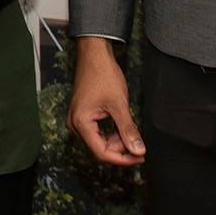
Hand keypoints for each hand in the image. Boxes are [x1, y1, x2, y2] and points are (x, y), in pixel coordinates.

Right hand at [68, 37, 143, 166]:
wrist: (94, 55)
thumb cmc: (103, 74)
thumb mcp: (119, 104)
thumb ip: (128, 130)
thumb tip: (138, 150)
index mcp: (81, 123)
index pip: (101, 153)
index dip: (122, 159)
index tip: (139, 158)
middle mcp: (75, 125)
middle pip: (99, 149)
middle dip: (120, 150)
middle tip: (140, 147)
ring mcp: (78, 120)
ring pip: (99, 142)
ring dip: (116, 142)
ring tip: (131, 133)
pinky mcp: (83, 116)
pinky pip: (97, 133)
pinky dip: (111, 134)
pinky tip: (122, 128)